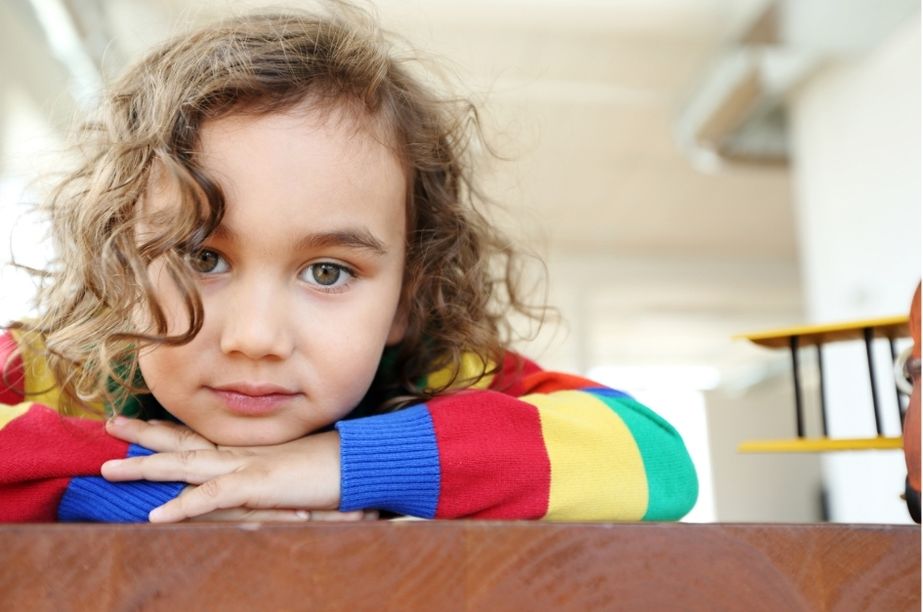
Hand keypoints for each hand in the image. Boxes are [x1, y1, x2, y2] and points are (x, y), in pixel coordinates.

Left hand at [101, 417, 365, 522]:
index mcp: (247, 447)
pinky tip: (155, 515)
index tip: (135, 418)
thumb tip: (258, 477)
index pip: (199, 434)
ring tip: (108, 469)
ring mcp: (247, 465)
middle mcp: (241, 451)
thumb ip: (270, 469)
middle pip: (183, 440)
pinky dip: (184, 506)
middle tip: (109, 423)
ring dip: (147, 466)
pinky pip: (213, 497)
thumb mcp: (293, 467)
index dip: (166, 427)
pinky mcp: (259, 485)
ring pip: (186, 463)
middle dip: (144, 433)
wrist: (361, 462)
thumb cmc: (333, 466)